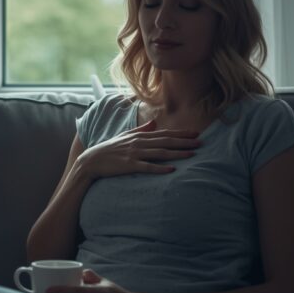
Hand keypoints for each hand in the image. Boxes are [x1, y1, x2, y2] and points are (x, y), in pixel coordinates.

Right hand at [75, 119, 200, 179]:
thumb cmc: (109, 149)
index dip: (181, 133)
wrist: (92, 160)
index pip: (164, 134)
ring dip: (177, 153)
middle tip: (201, 142)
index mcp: (140, 136)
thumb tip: (154, 122)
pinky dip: (159, 168)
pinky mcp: (129, 165)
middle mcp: (139, 143)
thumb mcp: (125, 136)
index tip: (196, 133)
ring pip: (160, 153)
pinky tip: (171, 170)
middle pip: (166, 142)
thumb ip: (141, 130)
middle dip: (184, 142)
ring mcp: (134, 154)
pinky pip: (147, 167)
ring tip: (192, 154)